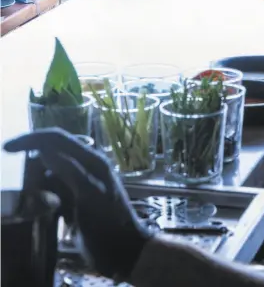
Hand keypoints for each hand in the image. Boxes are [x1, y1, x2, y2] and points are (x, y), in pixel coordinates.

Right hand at [4, 128, 149, 281]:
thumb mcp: (90, 195)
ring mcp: (80, 184)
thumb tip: (44, 149)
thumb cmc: (109, 223)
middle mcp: (85, 167)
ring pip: (49, 175)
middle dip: (33, 168)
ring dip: (38, 186)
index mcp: (91, 160)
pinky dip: (44, 199)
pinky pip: (52, 192)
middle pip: (50, 155)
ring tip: (39, 205)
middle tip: (26, 190)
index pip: (57, 138)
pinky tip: (45, 213)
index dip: (31, 139)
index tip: (6, 148)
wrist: (123, 252)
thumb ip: (71, 170)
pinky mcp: (75, 200)